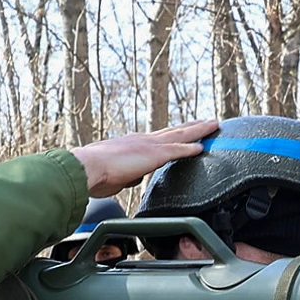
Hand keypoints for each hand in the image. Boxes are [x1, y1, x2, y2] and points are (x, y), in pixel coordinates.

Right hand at [71, 119, 218, 196]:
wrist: (85, 168)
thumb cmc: (93, 175)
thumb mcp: (114, 176)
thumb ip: (127, 176)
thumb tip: (134, 178)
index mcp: (132, 144)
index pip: (158, 138)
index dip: (172, 135)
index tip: (182, 131)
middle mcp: (142, 140)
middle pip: (173, 131)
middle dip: (191, 126)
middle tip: (206, 121)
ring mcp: (149, 146)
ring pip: (180, 135)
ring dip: (198, 130)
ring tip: (213, 124)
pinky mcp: (153, 155)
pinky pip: (177, 150)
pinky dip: (191, 148)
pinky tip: (202, 146)